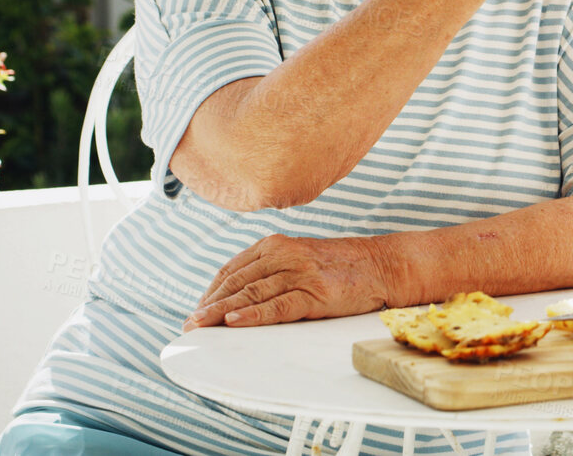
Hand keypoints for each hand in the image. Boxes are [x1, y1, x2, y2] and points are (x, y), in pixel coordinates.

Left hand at [183, 234, 392, 329]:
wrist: (383, 264)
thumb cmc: (342, 265)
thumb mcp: (301, 257)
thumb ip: (272, 269)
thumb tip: (239, 294)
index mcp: (276, 245)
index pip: (232, 270)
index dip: (211, 291)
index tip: (197, 310)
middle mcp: (284, 255)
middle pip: (237, 282)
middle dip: (210, 305)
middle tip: (189, 324)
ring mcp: (300, 273)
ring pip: (252, 294)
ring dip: (221, 312)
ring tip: (201, 326)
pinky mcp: (315, 293)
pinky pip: (278, 305)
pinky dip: (254, 315)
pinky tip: (235, 322)